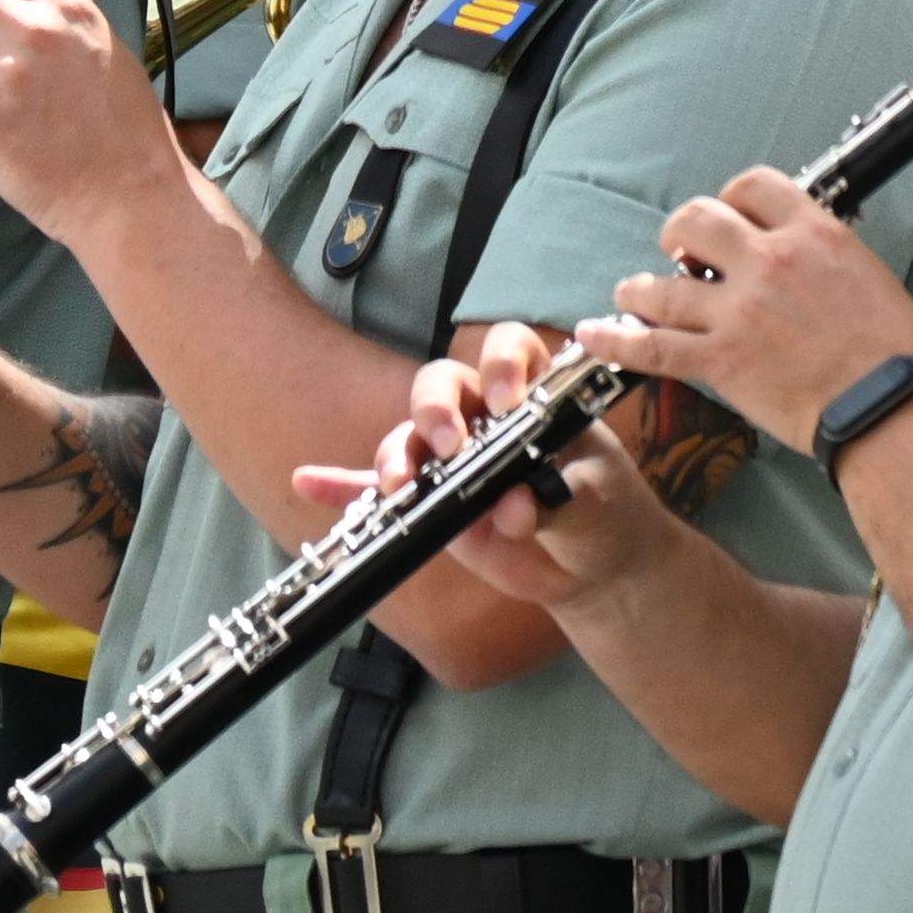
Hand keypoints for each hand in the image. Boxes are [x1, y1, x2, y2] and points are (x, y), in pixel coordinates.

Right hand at [289, 329, 667, 608]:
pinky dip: (344, 485)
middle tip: (449, 445)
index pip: (510, 349)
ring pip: (408, 437)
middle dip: (436, 408)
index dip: (503, 365)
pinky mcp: (432, 504)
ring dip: (396, 456)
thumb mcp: (592, 497)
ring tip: (401, 488)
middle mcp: (484, 415)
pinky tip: (309, 481)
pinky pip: (378, 491)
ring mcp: (451, 460)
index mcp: (532, 394)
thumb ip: (554, 497)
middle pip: (442, 385)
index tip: (509, 404)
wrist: (596, 563)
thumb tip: (513, 505)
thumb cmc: (603, 509)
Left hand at [581, 170, 912, 453]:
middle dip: (680, 232)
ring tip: (634, 293)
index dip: (733, 198)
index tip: (731, 218)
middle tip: (681, 252)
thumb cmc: (897, 351)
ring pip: (663, 285)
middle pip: (698, 220)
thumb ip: (827, 257)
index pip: (755, 186)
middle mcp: (769, 262)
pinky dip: (615, 340)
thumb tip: (807, 260)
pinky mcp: (720, 361)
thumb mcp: (871, 275)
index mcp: (814, 234)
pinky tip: (593, 333)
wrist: (888, 405)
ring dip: (641, 288)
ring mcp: (739, 312)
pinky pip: (651, 346)